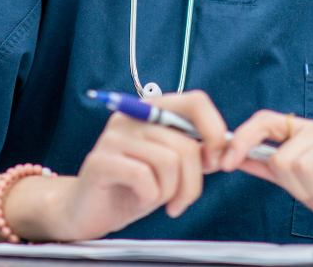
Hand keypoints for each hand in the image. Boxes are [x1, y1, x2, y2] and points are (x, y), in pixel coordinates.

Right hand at [7, 90, 227, 240]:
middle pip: (187, 143)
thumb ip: (195, 154)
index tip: (216, 161)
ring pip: (170, 162)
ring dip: (170, 192)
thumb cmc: (132, 187)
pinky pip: (146, 179)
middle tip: (181, 200)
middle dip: (193, 182)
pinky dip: (150, 198)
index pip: (196, 102)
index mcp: (151, 111)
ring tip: (155, 199)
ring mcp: (113, 136)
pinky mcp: (101, 161)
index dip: (214, 131)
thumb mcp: (171, 169)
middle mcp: (131, 116)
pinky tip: (138, 199)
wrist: (87, 210)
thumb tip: (225, 152)